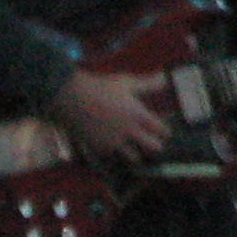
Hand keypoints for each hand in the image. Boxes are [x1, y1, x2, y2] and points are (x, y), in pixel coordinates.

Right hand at [52, 66, 174, 164]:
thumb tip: (165, 78)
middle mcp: (129, 132)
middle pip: (154, 148)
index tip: (161, 130)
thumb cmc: (101, 87)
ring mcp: (114, 143)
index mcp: (138, 115)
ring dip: (136, 153)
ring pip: (135, 158)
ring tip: (133, 147)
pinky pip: (114, 159)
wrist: (72, 97)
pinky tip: (115, 148)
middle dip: (155, 145)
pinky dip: (117, 155)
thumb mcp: (126, 82)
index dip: (163, 131)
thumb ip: (148, 83)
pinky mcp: (100, 149)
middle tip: (151, 141)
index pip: (162, 131)